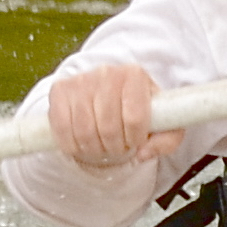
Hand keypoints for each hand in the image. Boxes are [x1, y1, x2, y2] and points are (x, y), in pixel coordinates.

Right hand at [46, 63, 173, 168]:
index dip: (135, 138)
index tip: (136, 141)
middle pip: (108, 127)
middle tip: (118, 147)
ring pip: (84, 131)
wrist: (112, 91)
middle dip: (115, 147)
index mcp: (135, 76)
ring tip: (103, 145)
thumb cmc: (139, 108)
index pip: (135, 117)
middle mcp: (107, 73)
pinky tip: (83, 143)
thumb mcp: (164, 123)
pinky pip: (62, 129)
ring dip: (95, 148)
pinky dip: (73, 145)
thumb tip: (143, 154)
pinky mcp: (60, 91)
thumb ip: (166, 141)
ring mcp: (81, 81)